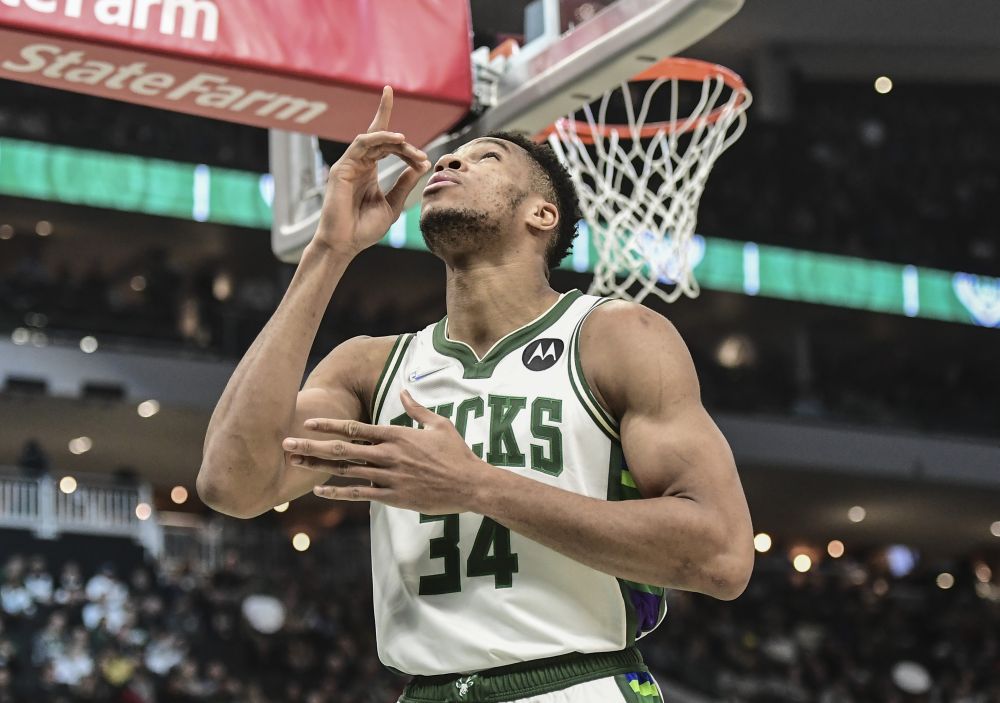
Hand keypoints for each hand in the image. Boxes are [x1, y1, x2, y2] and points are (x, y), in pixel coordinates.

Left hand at [282, 390, 488, 513]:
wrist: (470, 484)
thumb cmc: (457, 453)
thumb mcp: (439, 425)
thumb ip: (417, 409)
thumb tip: (404, 390)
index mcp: (397, 435)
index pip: (356, 427)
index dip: (329, 425)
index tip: (308, 422)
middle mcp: (388, 455)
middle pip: (342, 449)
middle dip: (311, 446)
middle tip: (286, 443)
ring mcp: (389, 477)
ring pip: (346, 471)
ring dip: (317, 467)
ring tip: (294, 463)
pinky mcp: (393, 497)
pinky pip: (360, 494)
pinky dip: (338, 492)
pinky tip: (319, 490)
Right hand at [314, 86, 430, 256]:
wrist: (345, 245)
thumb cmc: (364, 230)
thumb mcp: (393, 204)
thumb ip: (404, 184)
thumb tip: (420, 165)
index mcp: (370, 171)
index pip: (381, 140)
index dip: (385, 114)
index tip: (390, 91)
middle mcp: (359, 164)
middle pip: (382, 139)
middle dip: (406, 145)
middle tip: (422, 158)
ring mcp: (349, 165)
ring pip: (373, 139)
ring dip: (394, 140)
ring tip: (410, 148)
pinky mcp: (341, 168)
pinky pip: (361, 145)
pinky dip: (379, 139)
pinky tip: (397, 141)